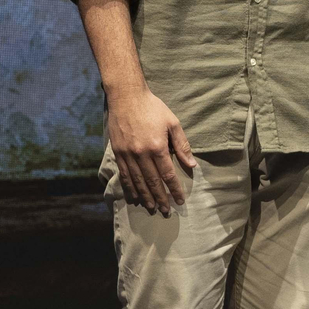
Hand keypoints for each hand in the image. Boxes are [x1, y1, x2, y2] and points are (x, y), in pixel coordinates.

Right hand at [106, 85, 197, 214]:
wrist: (126, 97)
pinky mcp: (118, 152)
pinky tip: (134, 196)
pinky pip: (124, 174)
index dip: (174, 189)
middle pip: (152, 182)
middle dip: (160, 198)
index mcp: (157, 146)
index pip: (167, 174)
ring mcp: (127, 154)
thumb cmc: (153, 108)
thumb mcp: (172, 123)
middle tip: (166, 211)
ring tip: (152, 208)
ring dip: (145, 197)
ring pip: (137, 181)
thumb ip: (182, 145)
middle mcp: (141, 153)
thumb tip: (191, 165)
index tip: (180, 200)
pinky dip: (130, 187)